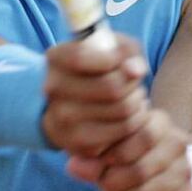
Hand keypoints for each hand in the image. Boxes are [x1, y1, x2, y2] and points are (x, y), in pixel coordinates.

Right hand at [42, 35, 148, 156]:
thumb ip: (126, 52)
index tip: (126, 60)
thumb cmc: (98, 67)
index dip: (114, 58)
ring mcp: (61, 119)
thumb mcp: (110, 47)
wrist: (73, 104)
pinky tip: (129, 116)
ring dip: (138, 103)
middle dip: (134, 84)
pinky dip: (135, 124)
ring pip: (122, 111)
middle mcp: (53, 89)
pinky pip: (122, 134)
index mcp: (55, 59)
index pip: (82, 57)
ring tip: (136, 98)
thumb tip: (135, 71)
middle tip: (136, 83)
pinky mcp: (76, 144)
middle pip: (112, 87)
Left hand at [67, 109, 191, 190]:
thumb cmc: (126, 152)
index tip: (102, 161)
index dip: (118, 152)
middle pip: (142, 169)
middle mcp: (176, 143)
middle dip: (114, 182)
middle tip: (101, 186)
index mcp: (158, 122)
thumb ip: (91, 155)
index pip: (143, 135)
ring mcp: (184, 171)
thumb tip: (73, 166)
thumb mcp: (108, 147)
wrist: (162, 172)